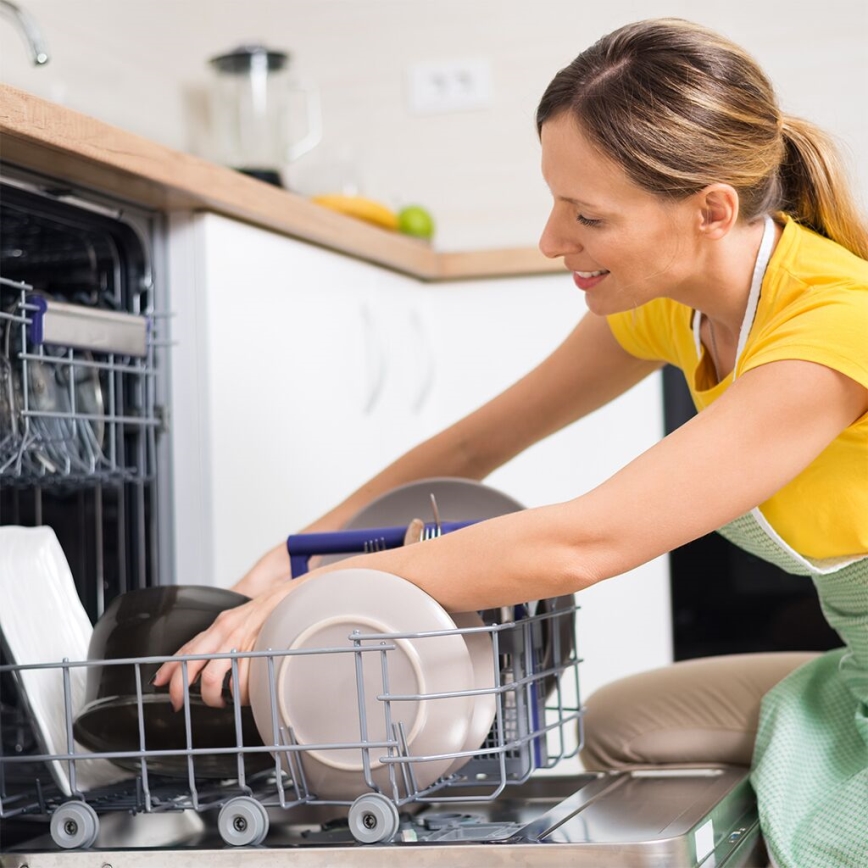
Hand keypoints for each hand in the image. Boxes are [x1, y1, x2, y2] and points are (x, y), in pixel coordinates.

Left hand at [152, 580, 296, 709]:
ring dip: (214, 698)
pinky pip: (242, 683)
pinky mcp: (258, 651)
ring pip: (214, 679)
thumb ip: (217, 638)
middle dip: (182, 690)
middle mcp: (226, 632)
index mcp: (219, 626)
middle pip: (193, 666)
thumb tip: (197, 659)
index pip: (186, 648)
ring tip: (221, 701)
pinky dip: (241, 696)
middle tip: (181, 703)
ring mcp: (242, 642)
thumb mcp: (236, 621)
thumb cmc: (267, 613)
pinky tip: (245, 695)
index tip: (161, 685)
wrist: (293, 598)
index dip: (169, 669)